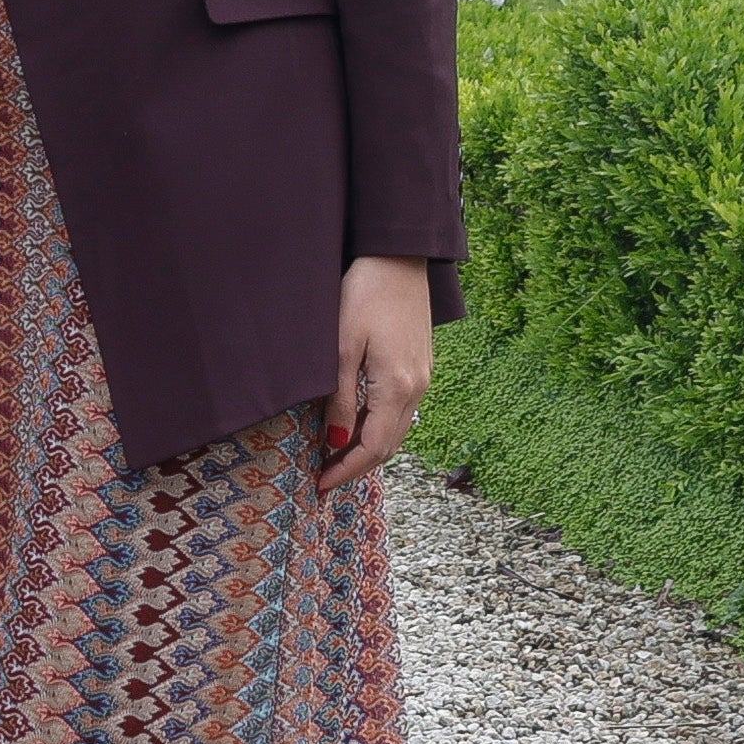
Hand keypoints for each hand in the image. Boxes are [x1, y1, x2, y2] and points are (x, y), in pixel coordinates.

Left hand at [315, 254, 433, 493]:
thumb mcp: (341, 347)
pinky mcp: (421, 365)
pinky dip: (378, 425)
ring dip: (368, 447)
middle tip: (323, 476)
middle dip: (356, 465)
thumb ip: (339, 398)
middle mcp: (417, 388)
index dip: (346, 471)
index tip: (320, 486)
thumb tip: (336, 442)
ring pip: (397, 429)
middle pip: (389, 445)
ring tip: (334, 455)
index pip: (373, 447)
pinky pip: (402, 410)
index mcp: (397, 387)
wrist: (398, 258)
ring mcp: (423, 377)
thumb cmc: (364, 295)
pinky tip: (355, 422)